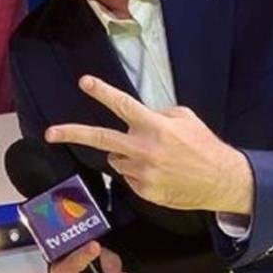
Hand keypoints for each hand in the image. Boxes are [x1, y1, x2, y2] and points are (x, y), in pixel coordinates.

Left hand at [46, 75, 254, 214]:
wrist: (223, 181)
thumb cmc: (204, 146)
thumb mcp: (185, 119)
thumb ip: (157, 114)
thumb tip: (138, 117)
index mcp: (155, 126)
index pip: (123, 105)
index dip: (102, 92)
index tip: (85, 82)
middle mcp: (144, 149)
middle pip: (100, 139)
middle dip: (71, 134)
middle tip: (50, 133)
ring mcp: (142, 172)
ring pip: (117, 159)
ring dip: (126, 155)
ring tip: (154, 158)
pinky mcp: (144, 191)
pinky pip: (128, 177)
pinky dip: (138, 172)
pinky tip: (159, 173)